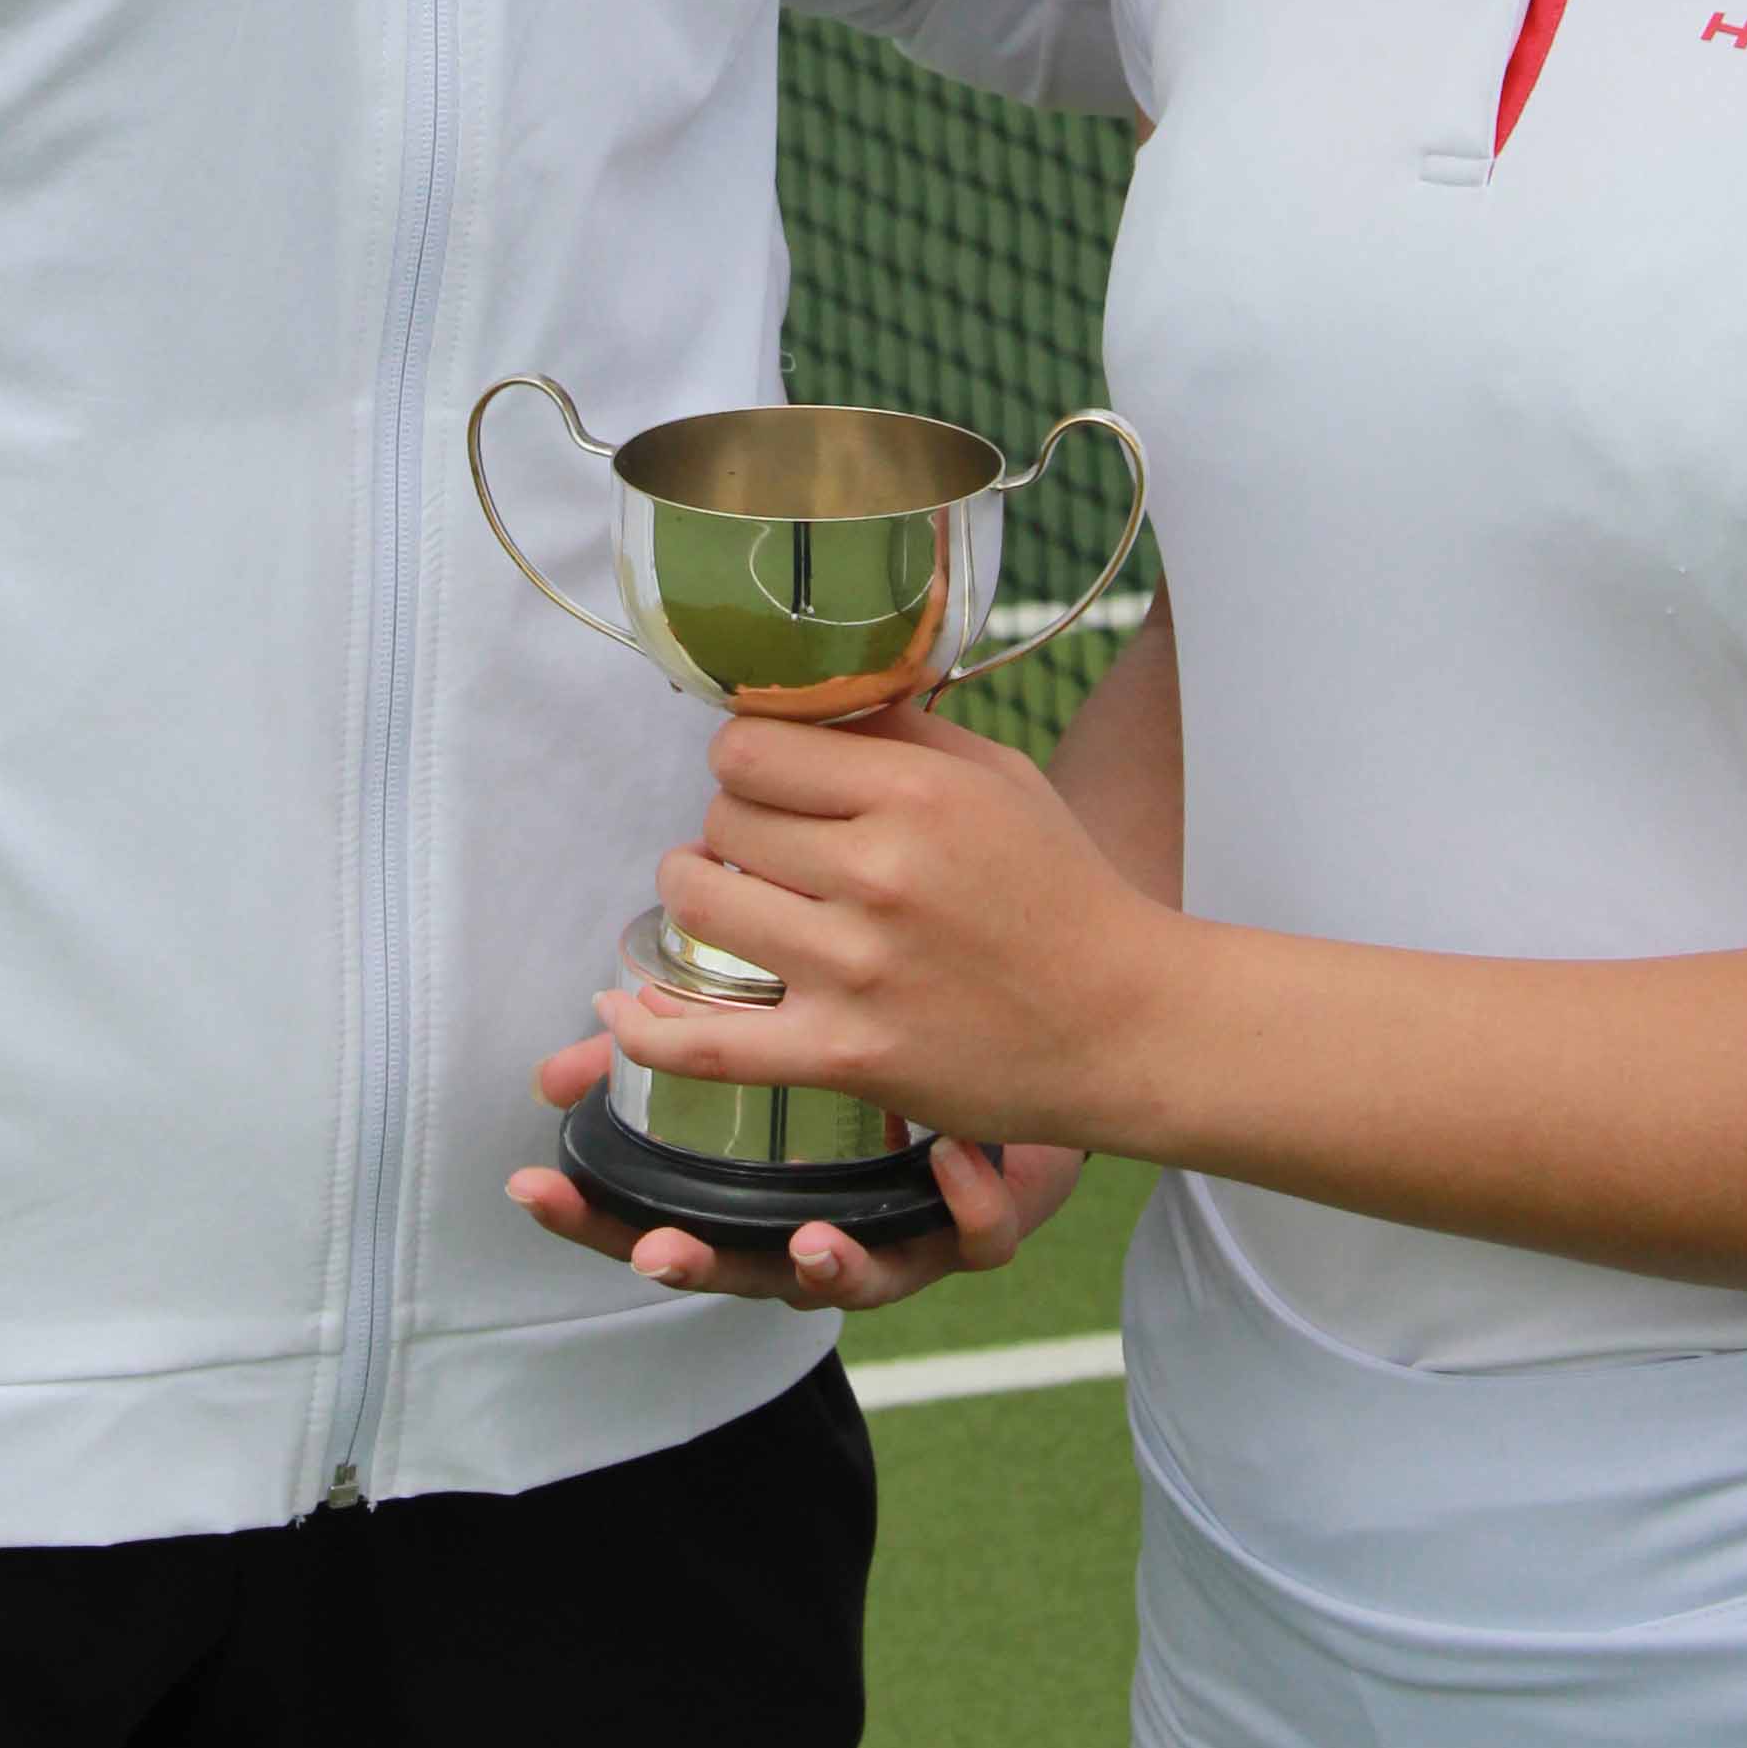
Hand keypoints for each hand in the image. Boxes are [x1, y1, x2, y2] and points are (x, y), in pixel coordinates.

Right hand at [509, 1037, 1082, 1311]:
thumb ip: (670, 1050)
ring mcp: (902, 1237)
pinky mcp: (984, 1223)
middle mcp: (823, 1232)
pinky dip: (965, 1209)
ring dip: (832, 1269)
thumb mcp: (771, 1044)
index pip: (657, 1222)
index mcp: (760, 1201)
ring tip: (811, 1240)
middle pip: (745, 1274)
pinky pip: (977, 1240)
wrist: (1020, 1058)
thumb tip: (555, 1069)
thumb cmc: (878, 1061)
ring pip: (864, 1282)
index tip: (535, 1188)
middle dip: (699, 1266)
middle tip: (660, 1249)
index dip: (592, 1217)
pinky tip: (949, 1162)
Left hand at [627, 702, 1166, 1162]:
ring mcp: (857, 969)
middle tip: (768, 854)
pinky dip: (646, 1027)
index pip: (752, 748)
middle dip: (731, 831)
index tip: (767, 783)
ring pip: (701, 905)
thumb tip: (802, 692)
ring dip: (698, 900)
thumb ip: (898, 731)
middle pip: (721, 821)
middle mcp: (880, 872)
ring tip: (728, 904)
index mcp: (917, 791)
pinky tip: (619, 1007)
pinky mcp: (845, 1056)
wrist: (1127, 1026)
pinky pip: (706, 1042)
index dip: (746, 762)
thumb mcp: (997, 778)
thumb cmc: (1062, 892)